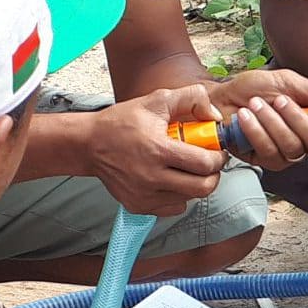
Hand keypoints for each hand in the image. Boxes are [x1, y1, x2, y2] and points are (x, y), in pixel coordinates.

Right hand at [85, 84, 223, 215]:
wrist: (89, 144)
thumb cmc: (122, 122)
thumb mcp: (157, 100)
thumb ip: (192, 99)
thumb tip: (215, 117)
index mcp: (158, 150)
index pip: (204, 164)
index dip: (218, 157)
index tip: (217, 151)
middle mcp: (152, 178)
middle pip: (203, 188)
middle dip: (213, 174)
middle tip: (209, 163)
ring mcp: (145, 195)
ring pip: (190, 198)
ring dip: (196, 184)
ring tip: (187, 168)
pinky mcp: (138, 206)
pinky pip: (173, 208)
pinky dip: (179, 196)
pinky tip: (172, 180)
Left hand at [209, 70, 307, 171]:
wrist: (223, 96)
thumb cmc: (256, 89)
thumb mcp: (288, 82)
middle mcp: (306, 142)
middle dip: (296, 119)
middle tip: (279, 100)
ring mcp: (286, 154)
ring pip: (292, 147)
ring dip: (272, 122)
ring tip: (256, 104)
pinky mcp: (265, 161)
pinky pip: (269, 151)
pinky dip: (256, 130)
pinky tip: (245, 116)